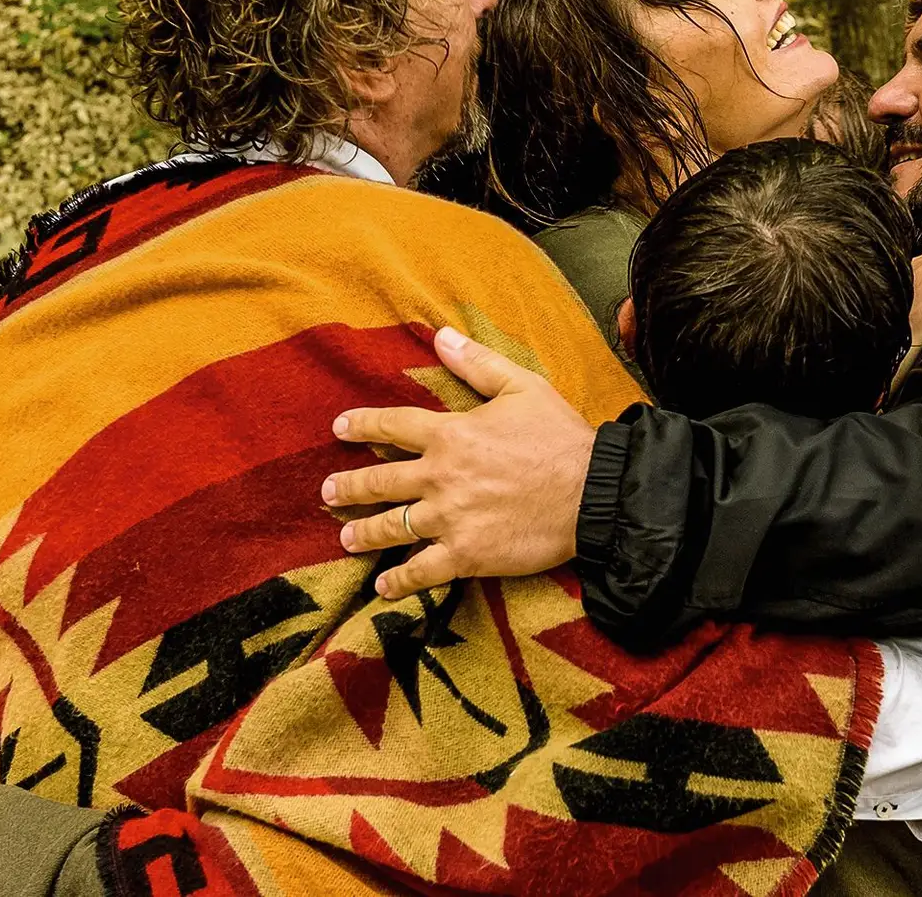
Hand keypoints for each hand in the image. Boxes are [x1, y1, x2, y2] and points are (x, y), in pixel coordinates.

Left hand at [326, 326, 597, 599]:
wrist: (593, 493)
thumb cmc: (560, 437)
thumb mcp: (522, 386)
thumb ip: (477, 362)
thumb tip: (440, 336)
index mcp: (451, 434)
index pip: (393, 426)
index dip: (363, 425)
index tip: (339, 428)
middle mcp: (441, 477)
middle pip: (381, 480)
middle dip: (349, 487)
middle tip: (328, 493)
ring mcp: (450, 519)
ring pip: (392, 527)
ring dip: (364, 533)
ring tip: (346, 538)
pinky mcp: (467, 555)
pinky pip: (423, 570)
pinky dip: (400, 580)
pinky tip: (384, 586)